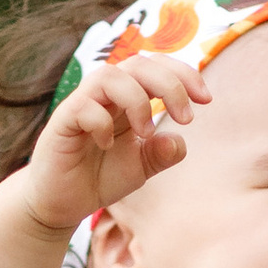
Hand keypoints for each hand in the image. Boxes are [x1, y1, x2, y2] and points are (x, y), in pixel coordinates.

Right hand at [17, 50, 210, 233]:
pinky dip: (101, 122)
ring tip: (146, 133)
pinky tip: (107, 144)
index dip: (183, 74)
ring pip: (108, 75)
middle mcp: (105, 95)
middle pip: (137, 63)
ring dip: (136, 100)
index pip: (156, 67)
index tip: (206, 99)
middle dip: (169, 83)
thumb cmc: (98, 178)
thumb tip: (180, 141)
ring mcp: (82, 104)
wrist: (61, 204)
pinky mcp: (62, 122)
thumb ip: (161, 154)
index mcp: (128, 98)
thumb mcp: (140, 168)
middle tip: (186, 117)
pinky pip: (83, 106)